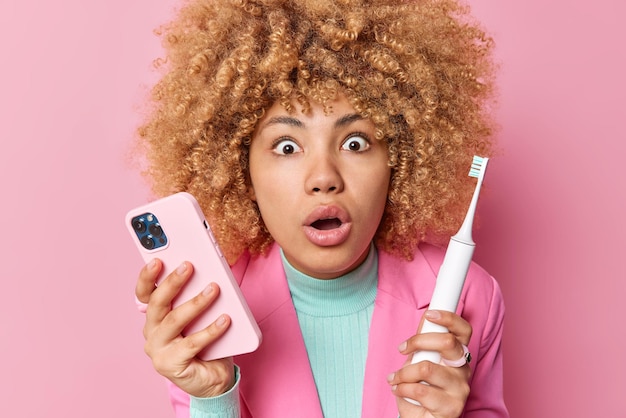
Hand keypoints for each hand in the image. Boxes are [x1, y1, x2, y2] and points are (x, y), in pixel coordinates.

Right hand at [135, 259, 234, 397]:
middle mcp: (152, 332)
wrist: (213, 378)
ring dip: (196, 303)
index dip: (148, 277)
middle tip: (189, 266)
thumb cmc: (207, 341)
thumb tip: (208, 274)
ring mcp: (158, 350)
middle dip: (172, 282)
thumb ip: (197, 296)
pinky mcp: (171, 365)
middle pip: (157, 303)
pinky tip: (225, 319)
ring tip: (213, 288)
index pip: (145, 293)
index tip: (157, 260)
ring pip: (175, 321)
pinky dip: (210, 330)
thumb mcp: (201, 315)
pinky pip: (192, 344)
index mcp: (155, 316)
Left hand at [388, 310, 471, 417]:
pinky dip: (402, 388)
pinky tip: (398, 390)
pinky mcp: (452, 407)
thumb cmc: (421, 390)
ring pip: (427, 367)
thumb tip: (424, 320)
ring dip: (403, 372)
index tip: (429, 314)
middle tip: (403, 348)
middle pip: (448, 343)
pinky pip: (420, 390)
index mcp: (458, 355)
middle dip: (418, 341)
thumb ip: (424, 343)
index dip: (449, 318)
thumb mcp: (420, 361)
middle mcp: (463, 370)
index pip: (464, 331)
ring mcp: (460, 389)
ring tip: (395, 378)